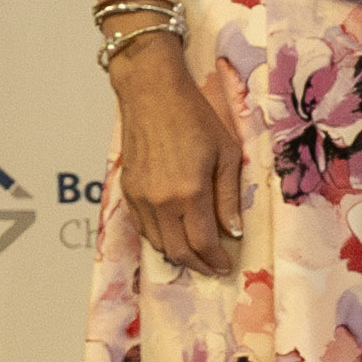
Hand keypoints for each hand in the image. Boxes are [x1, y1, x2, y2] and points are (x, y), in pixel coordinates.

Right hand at [109, 43, 246, 275]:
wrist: (152, 93)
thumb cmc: (195, 117)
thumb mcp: (226, 153)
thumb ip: (228, 197)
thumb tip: (234, 231)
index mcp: (189, 193)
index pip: (202, 242)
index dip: (216, 259)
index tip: (227, 266)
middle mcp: (160, 201)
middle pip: (177, 250)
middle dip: (198, 265)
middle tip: (214, 267)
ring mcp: (139, 197)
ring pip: (157, 243)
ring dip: (177, 255)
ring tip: (196, 255)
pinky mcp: (127, 190)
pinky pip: (142, 227)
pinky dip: (159, 238)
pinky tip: (174, 235)